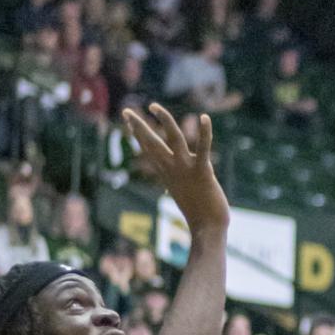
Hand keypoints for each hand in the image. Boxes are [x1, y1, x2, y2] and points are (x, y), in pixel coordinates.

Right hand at [122, 102, 228, 235]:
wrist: (207, 228)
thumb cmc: (198, 213)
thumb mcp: (181, 194)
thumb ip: (175, 185)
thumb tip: (166, 188)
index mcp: (167, 173)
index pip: (148, 149)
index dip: (138, 133)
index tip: (129, 119)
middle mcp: (172, 169)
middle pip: (151, 143)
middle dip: (138, 126)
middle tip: (126, 111)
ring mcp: (186, 168)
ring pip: (172, 139)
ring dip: (164, 120)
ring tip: (155, 106)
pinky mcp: (203, 170)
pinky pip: (204, 147)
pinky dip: (205, 132)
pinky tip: (205, 117)